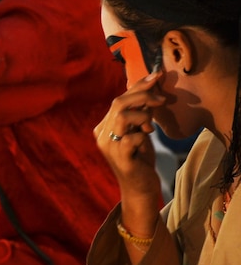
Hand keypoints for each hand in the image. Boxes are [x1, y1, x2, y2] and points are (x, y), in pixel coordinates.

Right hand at [94, 72, 164, 229]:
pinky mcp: (121, 159)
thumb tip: (150, 90)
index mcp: (104, 126)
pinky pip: (131, 137)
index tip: (156, 75)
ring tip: (153, 121)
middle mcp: (102, 135)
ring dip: (142, 114)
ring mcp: (109, 147)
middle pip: (119, 104)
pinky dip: (143, 134)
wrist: (140, 189)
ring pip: (122, 116)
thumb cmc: (140, 159)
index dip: (138, 85)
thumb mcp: (139, 132)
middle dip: (143, 95)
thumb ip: (139, 114)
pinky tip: (148, 136)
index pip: (119, 99)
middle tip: (162, 98)